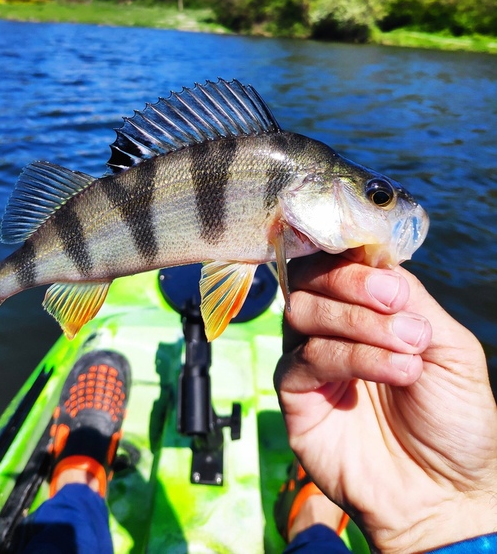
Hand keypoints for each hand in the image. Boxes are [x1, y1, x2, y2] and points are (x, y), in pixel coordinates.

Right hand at [275, 254, 496, 551]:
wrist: (446, 490)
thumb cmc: (454, 418)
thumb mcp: (451, 348)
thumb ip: (413, 301)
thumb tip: (375, 259)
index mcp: (363, 311)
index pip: (335, 263)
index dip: (354, 263)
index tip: (394, 285)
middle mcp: (328, 329)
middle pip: (307, 279)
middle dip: (351, 286)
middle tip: (398, 308)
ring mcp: (307, 360)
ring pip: (300, 311)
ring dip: (357, 324)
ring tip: (409, 352)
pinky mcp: (294, 395)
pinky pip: (302, 360)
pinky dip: (351, 357)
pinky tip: (395, 373)